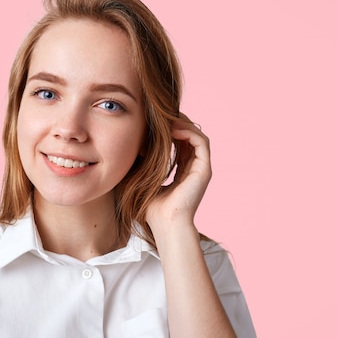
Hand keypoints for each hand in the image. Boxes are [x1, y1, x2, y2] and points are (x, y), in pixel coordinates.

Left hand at [146, 113, 211, 235]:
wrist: (164, 223)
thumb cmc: (151, 207)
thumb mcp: (144, 177)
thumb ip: (143, 160)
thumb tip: (134, 141)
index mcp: (182, 170)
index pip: (180, 142)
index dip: (169, 128)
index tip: (155, 121)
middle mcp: (194, 167)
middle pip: (189, 135)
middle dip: (177, 121)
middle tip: (161, 114)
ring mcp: (200, 168)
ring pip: (196, 135)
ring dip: (183, 123)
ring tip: (168, 119)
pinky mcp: (204, 169)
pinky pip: (201, 142)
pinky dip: (189, 132)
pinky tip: (173, 128)